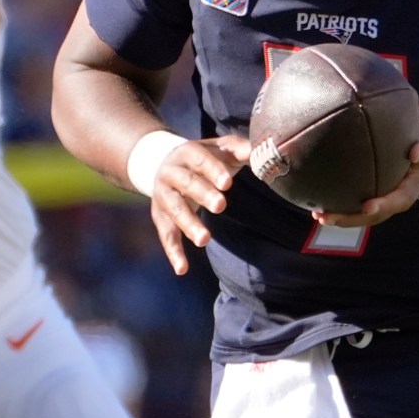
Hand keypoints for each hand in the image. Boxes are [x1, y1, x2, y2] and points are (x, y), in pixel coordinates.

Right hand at [146, 135, 249, 273]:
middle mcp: (170, 173)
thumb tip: (258, 151)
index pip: (200, 159)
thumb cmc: (202, 157)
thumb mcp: (220, 148)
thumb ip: (238, 148)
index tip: (227, 183)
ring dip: (188, 224)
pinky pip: (166, 235)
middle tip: (221, 206)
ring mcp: (163, 196)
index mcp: (187, 152)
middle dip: (202, 194)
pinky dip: (173, 252)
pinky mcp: (160, 216)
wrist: (164, 163)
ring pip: (174, 210)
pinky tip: (182, 269)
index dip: (212, 170)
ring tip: (205, 240)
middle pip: (186, 184)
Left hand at [315, 121, 418, 229]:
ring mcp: (381, 203)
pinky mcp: (369, 200)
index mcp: (409, 191)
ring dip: (340, 219)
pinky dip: (338, 209)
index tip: (366, 207)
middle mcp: (394, 202)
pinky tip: (317, 208)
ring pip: (360, 217)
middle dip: (351, 219)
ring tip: (318, 216)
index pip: (397, 201)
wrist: (416, 156)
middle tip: (329, 217)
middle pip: (373, 216)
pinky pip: (354, 208)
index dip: (382, 206)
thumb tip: (415, 152)